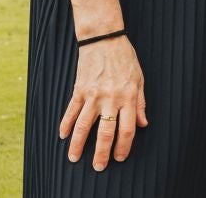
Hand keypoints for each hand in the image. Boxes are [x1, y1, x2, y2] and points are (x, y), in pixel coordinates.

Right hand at [59, 36, 146, 170]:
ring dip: (78, 144)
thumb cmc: (125, 58)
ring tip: (74, 158)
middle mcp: (111, 98)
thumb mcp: (139, 79)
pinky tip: (62, 136)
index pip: (127, 129)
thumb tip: (143, 124)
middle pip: (106, 132)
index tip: (120, 157)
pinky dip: (65, 125)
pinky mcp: (79, 90)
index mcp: (128, 97)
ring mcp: (93, 95)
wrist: (104, 39)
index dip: (124, 146)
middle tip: (98, 167)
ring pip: (84, 126)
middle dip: (101, 153)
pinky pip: (71, 111)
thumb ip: (141, 103)